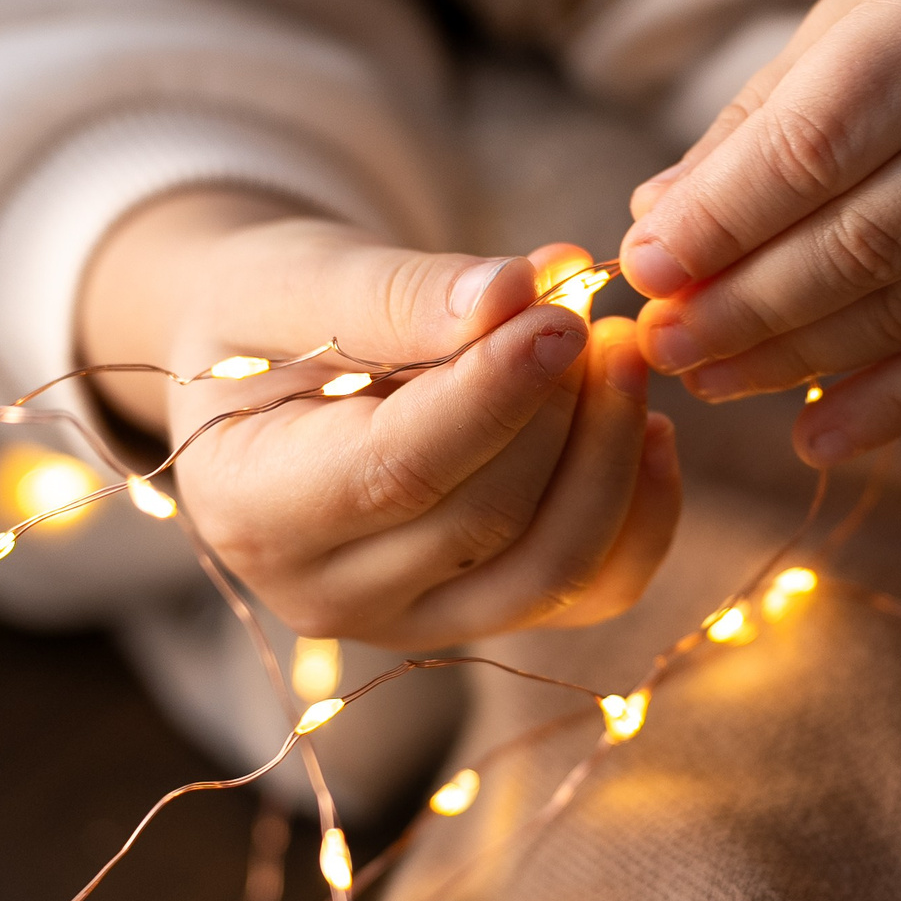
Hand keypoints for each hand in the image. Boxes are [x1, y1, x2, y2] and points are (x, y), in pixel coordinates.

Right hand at [80, 191, 679, 649]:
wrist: (272, 364)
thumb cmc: (271, 310)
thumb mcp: (300, 279)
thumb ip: (400, 293)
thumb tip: (514, 293)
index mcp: (249, 508)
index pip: (397, 471)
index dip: (493, 395)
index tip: (563, 316)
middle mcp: (325, 594)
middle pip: (486, 523)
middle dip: (563, 412)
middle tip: (598, 313)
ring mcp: (411, 622)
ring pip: (552, 570)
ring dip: (612, 456)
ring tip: (623, 352)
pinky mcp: (484, 618)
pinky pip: (594, 591)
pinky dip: (641, 512)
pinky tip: (650, 427)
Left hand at [617, 0, 900, 465]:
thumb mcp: (878, 5)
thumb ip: (771, 113)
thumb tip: (658, 216)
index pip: (819, 143)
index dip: (723, 218)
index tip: (643, 265)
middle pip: (865, 242)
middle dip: (745, 304)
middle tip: (663, 342)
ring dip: (800, 359)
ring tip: (712, 379)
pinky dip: (895, 407)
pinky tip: (815, 433)